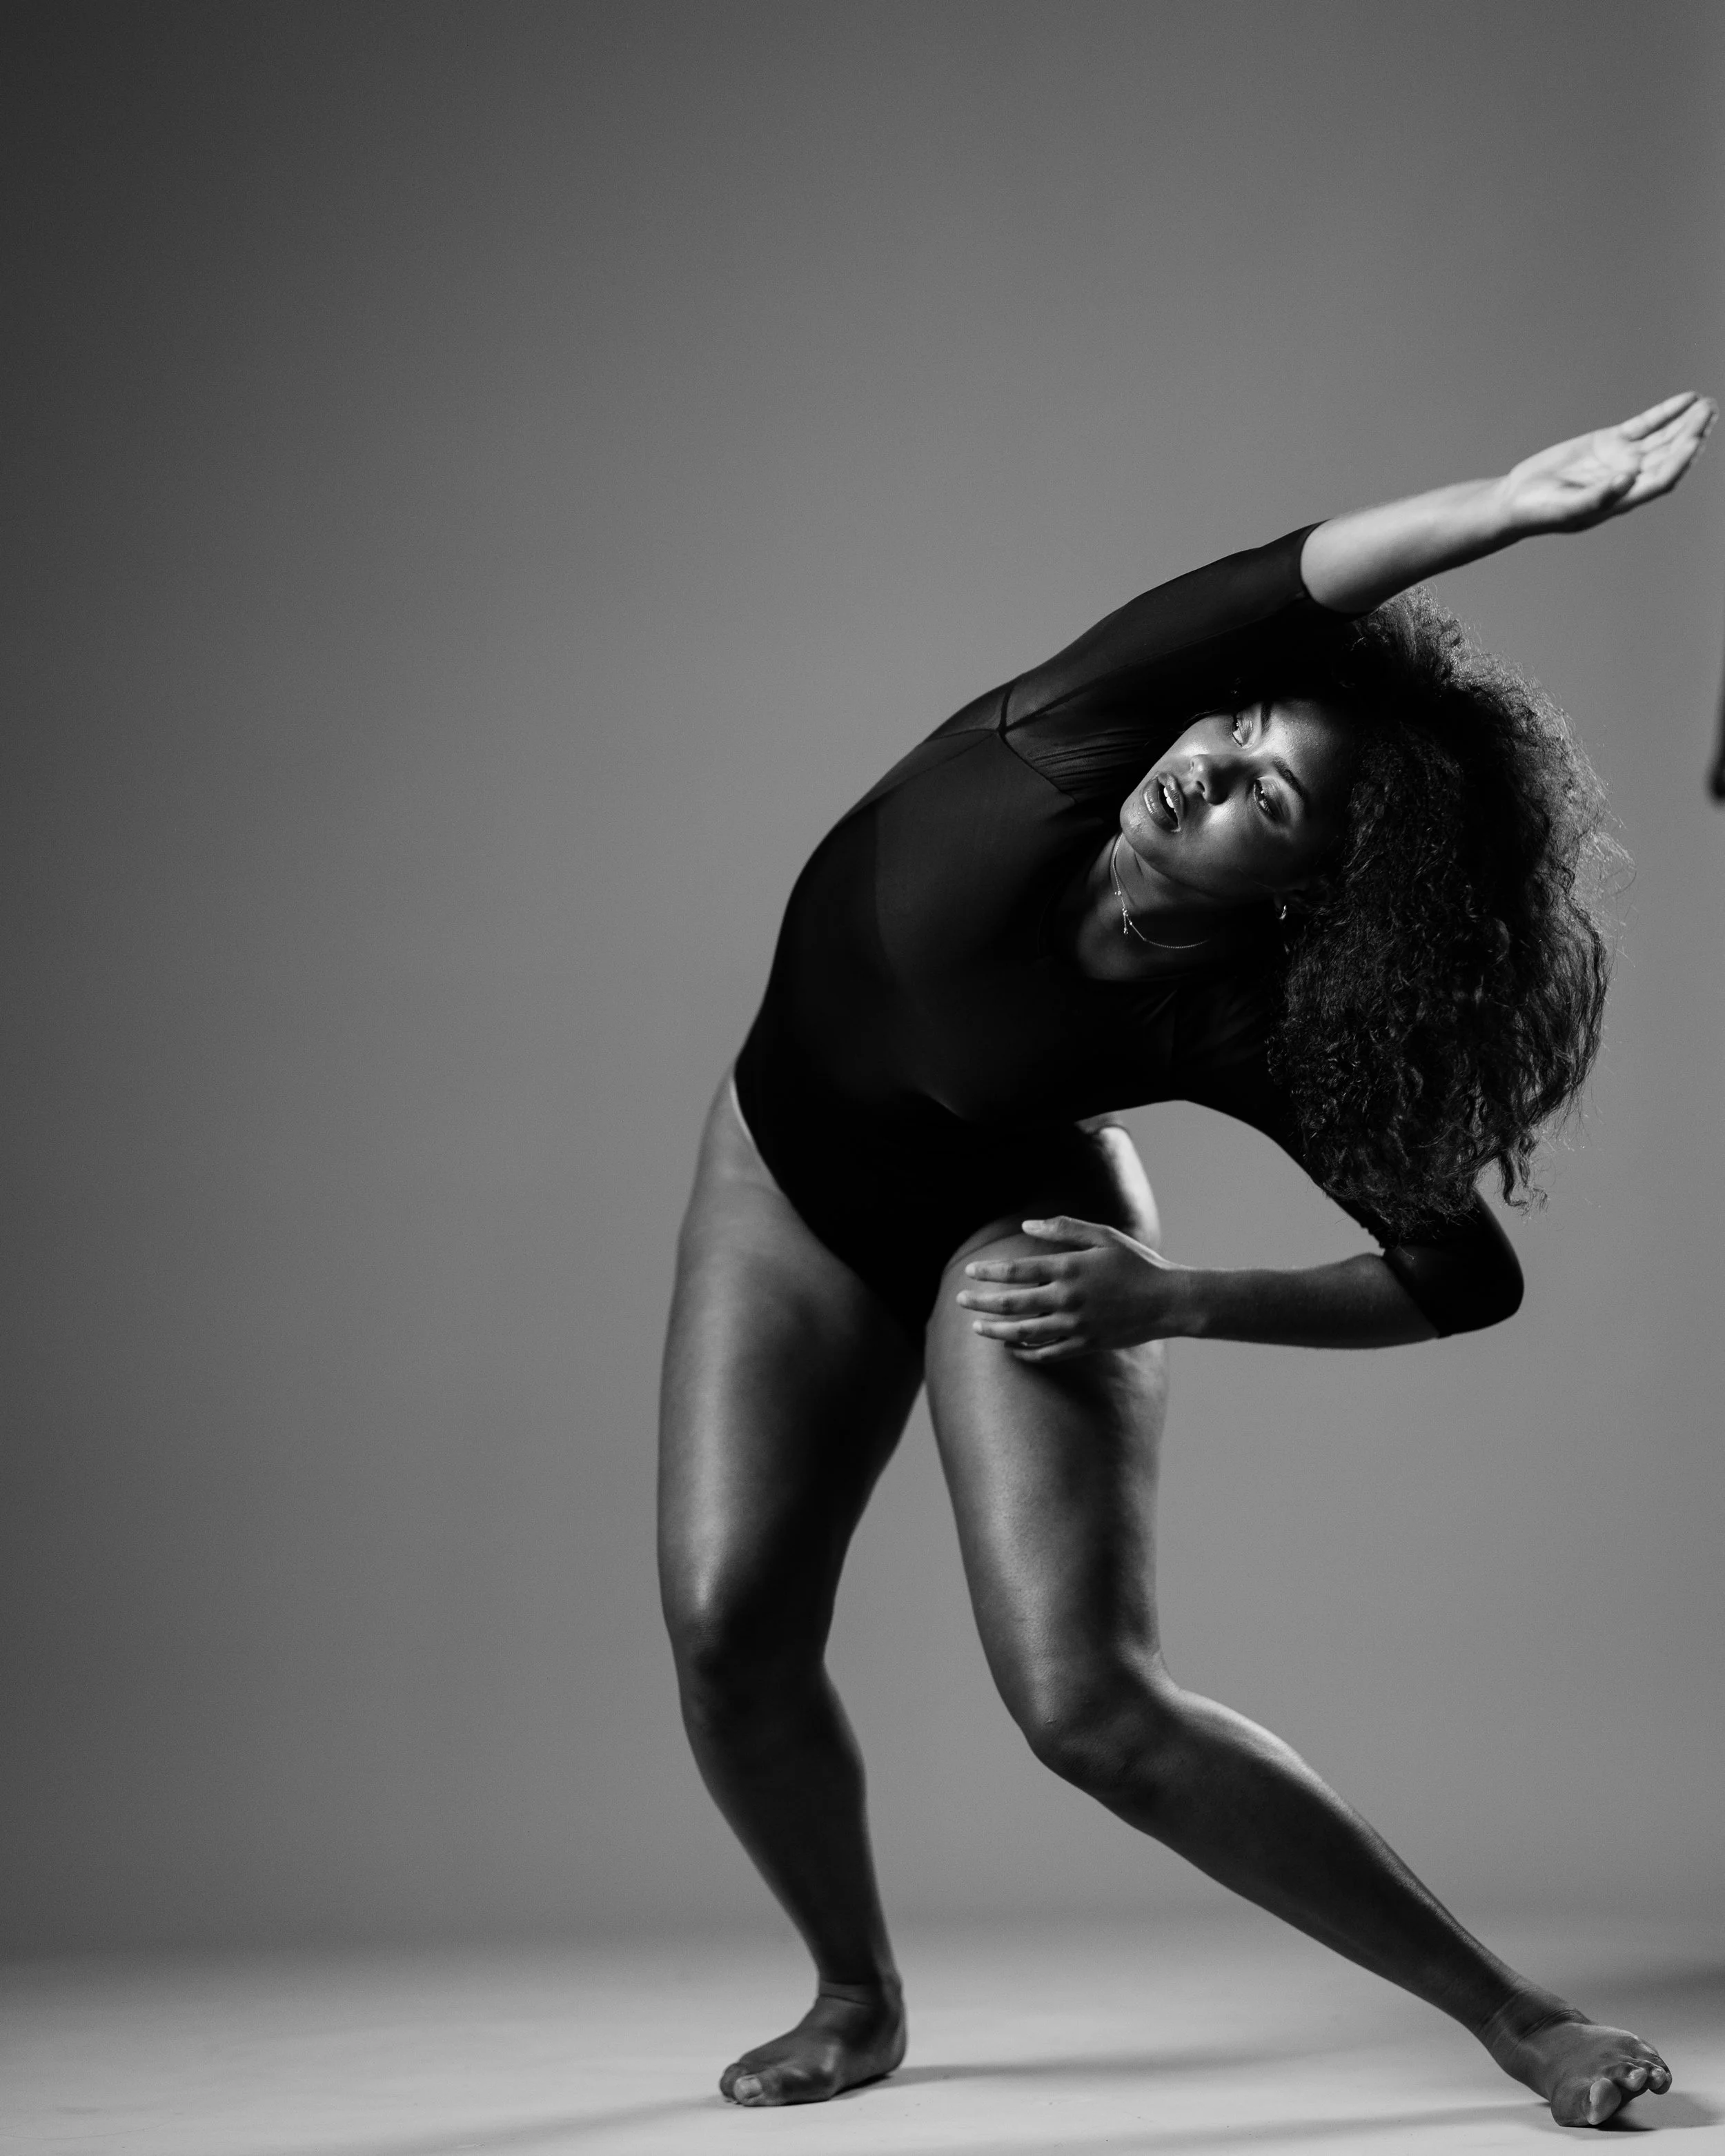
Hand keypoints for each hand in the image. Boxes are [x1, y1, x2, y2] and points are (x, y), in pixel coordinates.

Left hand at [957, 1215, 1190, 1362]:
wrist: (1169, 1301)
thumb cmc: (1137, 1263)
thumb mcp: (1104, 1236)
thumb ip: (1064, 1228)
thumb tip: (1027, 1224)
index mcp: (1070, 1267)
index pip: (1018, 1270)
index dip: (990, 1272)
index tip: (970, 1272)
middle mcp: (1069, 1298)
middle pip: (1014, 1303)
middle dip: (982, 1302)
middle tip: (960, 1300)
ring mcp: (1077, 1325)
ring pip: (1025, 1332)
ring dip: (997, 1330)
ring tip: (976, 1328)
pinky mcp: (1086, 1345)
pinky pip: (1048, 1353)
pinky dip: (1026, 1353)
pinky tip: (1011, 1349)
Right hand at [1501, 391, 1714, 534]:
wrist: (1518, 498)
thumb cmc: (1541, 512)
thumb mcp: (1568, 508)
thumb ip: (1599, 496)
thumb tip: (1628, 479)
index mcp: (1624, 498)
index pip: (1662, 479)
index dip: (1680, 460)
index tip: (1695, 440)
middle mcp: (1630, 477)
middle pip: (1670, 454)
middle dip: (1691, 434)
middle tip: (1708, 413)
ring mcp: (1623, 458)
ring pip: (1663, 437)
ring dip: (1686, 422)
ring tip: (1706, 405)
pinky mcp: (1611, 441)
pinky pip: (1645, 424)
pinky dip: (1665, 412)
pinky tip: (1686, 399)